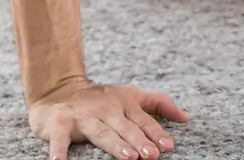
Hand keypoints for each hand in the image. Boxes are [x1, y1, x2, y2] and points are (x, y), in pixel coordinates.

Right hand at [29, 78, 188, 159]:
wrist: (58, 88)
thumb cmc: (100, 99)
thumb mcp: (130, 96)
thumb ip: (157, 104)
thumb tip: (185, 117)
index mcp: (124, 103)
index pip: (144, 120)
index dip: (156, 133)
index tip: (168, 146)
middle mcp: (105, 109)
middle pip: (125, 127)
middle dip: (138, 141)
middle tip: (151, 155)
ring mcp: (83, 115)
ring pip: (101, 132)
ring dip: (115, 144)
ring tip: (128, 157)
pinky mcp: (60, 123)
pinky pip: (60, 139)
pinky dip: (59, 151)